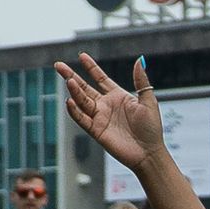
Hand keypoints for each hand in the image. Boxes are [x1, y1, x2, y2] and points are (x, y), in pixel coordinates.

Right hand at [54, 53, 167, 173]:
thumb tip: (140, 60)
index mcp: (118, 96)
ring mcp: (100, 117)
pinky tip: (70, 101)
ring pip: (82, 101)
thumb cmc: (151, 128)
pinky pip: (82, 119)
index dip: (91, 67)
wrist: (149, 152)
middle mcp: (106, 105)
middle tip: (58, 65)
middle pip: (84, 87)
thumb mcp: (148, 101)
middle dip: (71, 76)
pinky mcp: (96, 131)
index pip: (100, 78)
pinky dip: (75, 111)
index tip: (81, 56)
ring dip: (74, 91)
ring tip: (69, 81)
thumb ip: (141, 81)